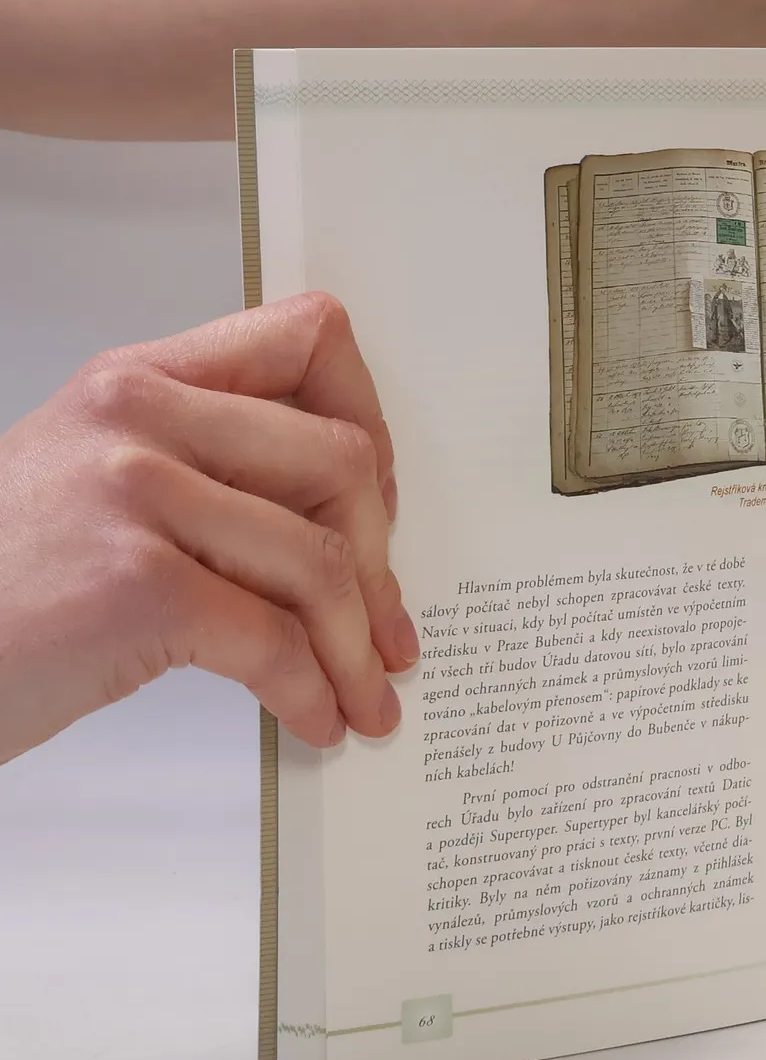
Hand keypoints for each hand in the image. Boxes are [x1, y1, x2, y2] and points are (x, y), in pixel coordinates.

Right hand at [0, 292, 418, 763]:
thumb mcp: (86, 481)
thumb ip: (197, 465)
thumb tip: (334, 517)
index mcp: (138, 380)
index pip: (305, 338)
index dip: (366, 415)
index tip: (374, 496)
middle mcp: (139, 419)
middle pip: (339, 459)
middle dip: (379, 559)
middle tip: (385, 626)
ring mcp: (136, 496)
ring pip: (320, 560)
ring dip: (356, 646)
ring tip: (363, 693)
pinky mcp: (138, 587)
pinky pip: (275, 640)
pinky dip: (312, 691)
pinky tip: (315, 720)